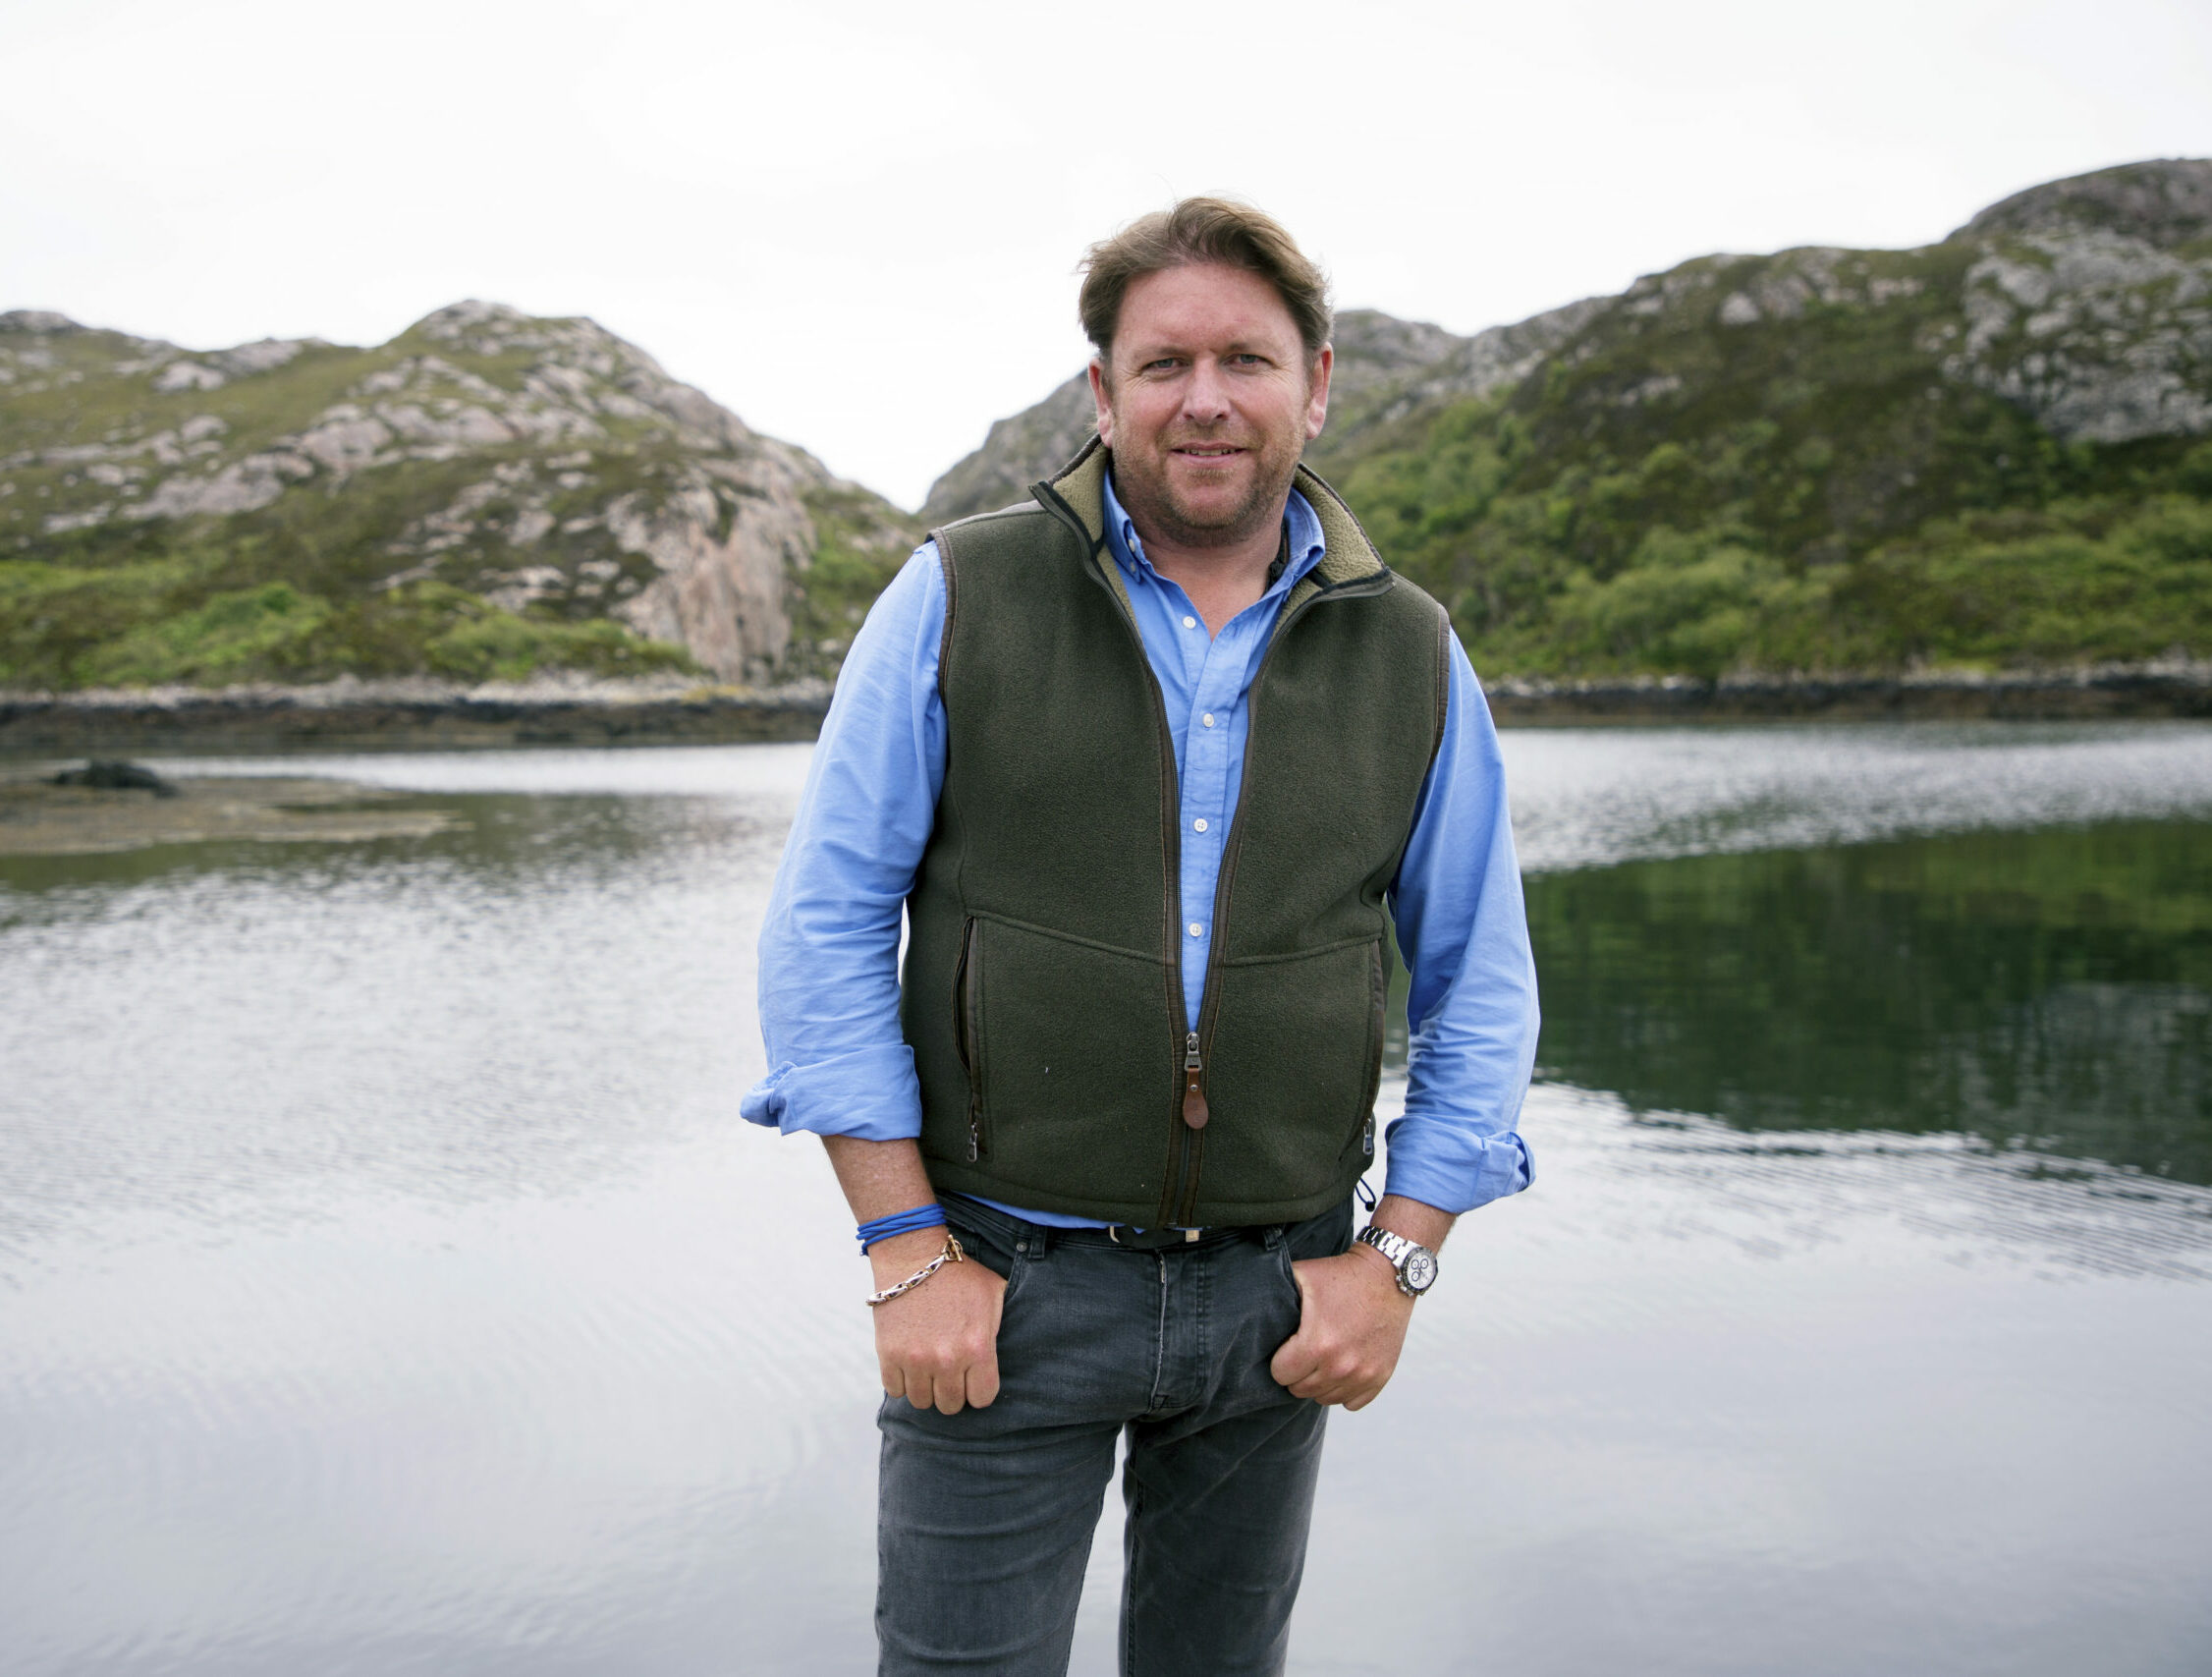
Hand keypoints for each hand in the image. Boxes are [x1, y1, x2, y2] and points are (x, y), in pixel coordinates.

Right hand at [868, 1228, 1006, 1414]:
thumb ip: (1000, 1328)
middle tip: (950, 1372)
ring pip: (922, 1402)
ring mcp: (915, 1359)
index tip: (974, 1378)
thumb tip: (1018, 1345)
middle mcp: (947, 1359)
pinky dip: (901, 1381)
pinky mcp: (888, 1354)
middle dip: (953, 1391)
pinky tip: (909, 1363)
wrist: (914, 1254)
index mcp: (977, 1347)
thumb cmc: (959, 1273)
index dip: (979, 1389)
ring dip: (926, 1388)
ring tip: (929, 1368)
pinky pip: (895, 1390)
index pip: (982, 1398)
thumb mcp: (994, 1294)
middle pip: (951, 1405)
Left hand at [1268, 1243, 1413, 1410]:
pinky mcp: (1380, 1377)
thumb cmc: (1340, 1274)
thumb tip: (1246, 1308)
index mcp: (1317, 1345)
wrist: (1387, 1274)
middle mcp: (1340, 1366)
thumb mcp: (1301, 1276)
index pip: (1280, 1375)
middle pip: (1300, 1390)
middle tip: (1304, 1350)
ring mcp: (1363, 1375)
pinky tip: (1343, 1367)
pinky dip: (1345, 1389)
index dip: (1280, 1360)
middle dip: (1298, 1372)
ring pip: (1325, 1398)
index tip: (1288, 1346)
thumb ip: (1273, 1295)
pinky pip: (1351, 1403)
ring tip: (1324, 1356)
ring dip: (1320, 1382)